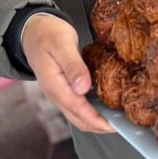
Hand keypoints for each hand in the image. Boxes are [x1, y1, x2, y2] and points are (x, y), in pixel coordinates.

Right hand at [22, 14, 113, 133]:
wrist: (33, 32)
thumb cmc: (48, 34)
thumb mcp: (62, 44)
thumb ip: (73, 66)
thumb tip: (83, 89)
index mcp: (55, 86)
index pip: (78, 109)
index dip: (97, 120)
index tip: (114, 125)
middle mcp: (56, 95)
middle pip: (79, 119)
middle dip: (100, 126)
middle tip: (123, 124)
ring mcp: (59, 94)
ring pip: (79, 115)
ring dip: (97, 121)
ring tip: (119, 119)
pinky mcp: (64, 90)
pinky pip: (79, 106)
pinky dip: (93, 110)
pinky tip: (108, 105)